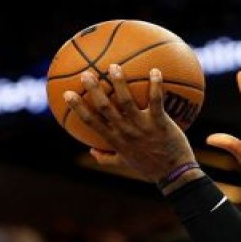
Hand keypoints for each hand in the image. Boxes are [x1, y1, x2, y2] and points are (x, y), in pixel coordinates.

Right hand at [64, 65, 196, 183]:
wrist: (173, 174)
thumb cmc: (149, 167)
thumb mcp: (124, 164)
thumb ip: (106, 158)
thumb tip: (91, 151)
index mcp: (115, 140)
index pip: (91, 122)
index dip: (78, 108)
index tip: (67, 94)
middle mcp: (125, 132)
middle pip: (105, 107)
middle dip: (94, 90)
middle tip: (86, 73)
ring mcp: (142, 127)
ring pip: (126, 101)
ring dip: (119, 83)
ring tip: (114, 67)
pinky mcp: (160, 123)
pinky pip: (156, 100)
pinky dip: (156, 85)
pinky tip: (155, 70)